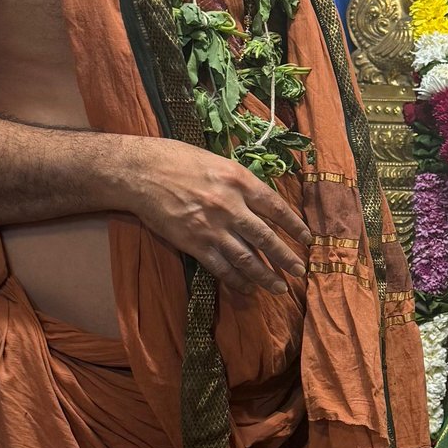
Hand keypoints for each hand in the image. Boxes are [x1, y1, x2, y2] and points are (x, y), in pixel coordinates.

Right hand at [126, 142, 310, 294]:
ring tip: (279, 288)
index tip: (307, 239)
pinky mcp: (194, 244)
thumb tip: (260, 199)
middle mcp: (231, 206)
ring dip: (266, 276)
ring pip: (247, 258)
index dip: (294, 226)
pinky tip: (247, 288)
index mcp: (240, 181)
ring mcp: (212, 228)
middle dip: (286, 258)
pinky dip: (236, 280)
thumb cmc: (177, 159)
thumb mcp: (217, 161)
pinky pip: (221, 267)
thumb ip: (240, 182)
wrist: (141, 172)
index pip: (276, 208)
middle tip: (300, 271)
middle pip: (266, 238)